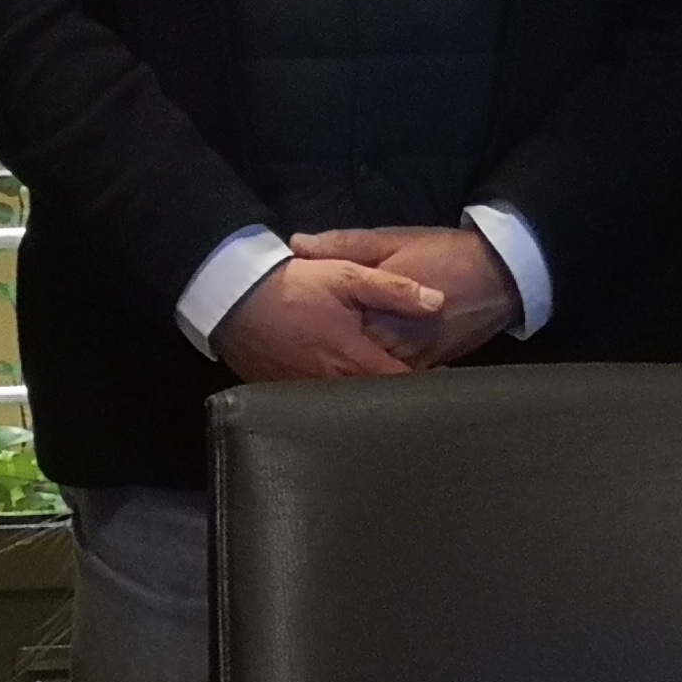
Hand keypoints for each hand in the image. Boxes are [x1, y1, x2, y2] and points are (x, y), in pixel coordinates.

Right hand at [209, 255, 444, 382]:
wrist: (233, 296)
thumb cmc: (295, 285)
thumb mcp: (347, 275)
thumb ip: (394, 289)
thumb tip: (438, 302)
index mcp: (354, 360)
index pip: (402, 383)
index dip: (429, 385)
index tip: (448, 383)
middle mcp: (333, 385)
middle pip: (376, 400)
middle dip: (397, 395)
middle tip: (420, 389)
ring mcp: (306, 393)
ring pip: (347, 405)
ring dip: (366, 399)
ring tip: (386, 392)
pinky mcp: (284, 393)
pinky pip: (318, 404)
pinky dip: (335, 399)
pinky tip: (342, 389)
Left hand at [288, 226, 522, 369]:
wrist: (500, 274)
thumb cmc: (442, 252)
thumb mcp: (391, 239)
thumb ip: (342, 244)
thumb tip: (296, 244)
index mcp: (378, 308)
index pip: (332, 330)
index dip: (309, 333)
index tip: (287, 331)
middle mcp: (394, 342)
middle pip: (350, 360)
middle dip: (329, 358)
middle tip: (301, 356)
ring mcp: (415, 359)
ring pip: (374, 376)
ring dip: (353, 372)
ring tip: (326, 370)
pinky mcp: (431, 367)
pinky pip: (399, 379)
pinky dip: (382, 378)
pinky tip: (365, 375)